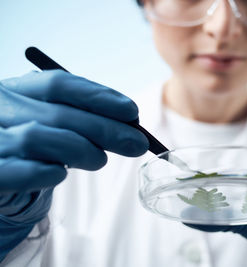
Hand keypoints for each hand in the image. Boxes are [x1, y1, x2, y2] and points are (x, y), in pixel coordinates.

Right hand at [0, 70, 148, 259]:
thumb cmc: (32, 143)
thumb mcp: (53, 121)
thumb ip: (83, 117)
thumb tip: (131, 125)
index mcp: (17, 89)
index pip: (59, 84)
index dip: (99, 96)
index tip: (132, 112)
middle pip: (59, 113)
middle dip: (106, 129)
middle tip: (138, 144)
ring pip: (39, 137)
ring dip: (81, 150)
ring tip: (100, 161)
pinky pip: (19, 171)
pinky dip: (46, 172)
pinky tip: (60, 174)